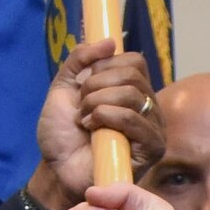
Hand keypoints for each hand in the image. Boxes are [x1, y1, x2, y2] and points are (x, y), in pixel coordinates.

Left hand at [29, 40, 163, 208]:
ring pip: (131, 95)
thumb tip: (111, 41)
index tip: (83, 86)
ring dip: (96, 104)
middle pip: (132, 75)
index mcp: (132, 90)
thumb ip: (80, 59)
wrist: (56, 169)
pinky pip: (133, 119)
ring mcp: (152, 127)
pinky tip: (91, 130)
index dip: (104, 66)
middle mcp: (148, 106)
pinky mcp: (151, 148)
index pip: (134, 60)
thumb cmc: (62, 134)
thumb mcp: (63, 87)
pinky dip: (105, 117)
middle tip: (81, 107)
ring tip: (84, 120)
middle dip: (96, 86)